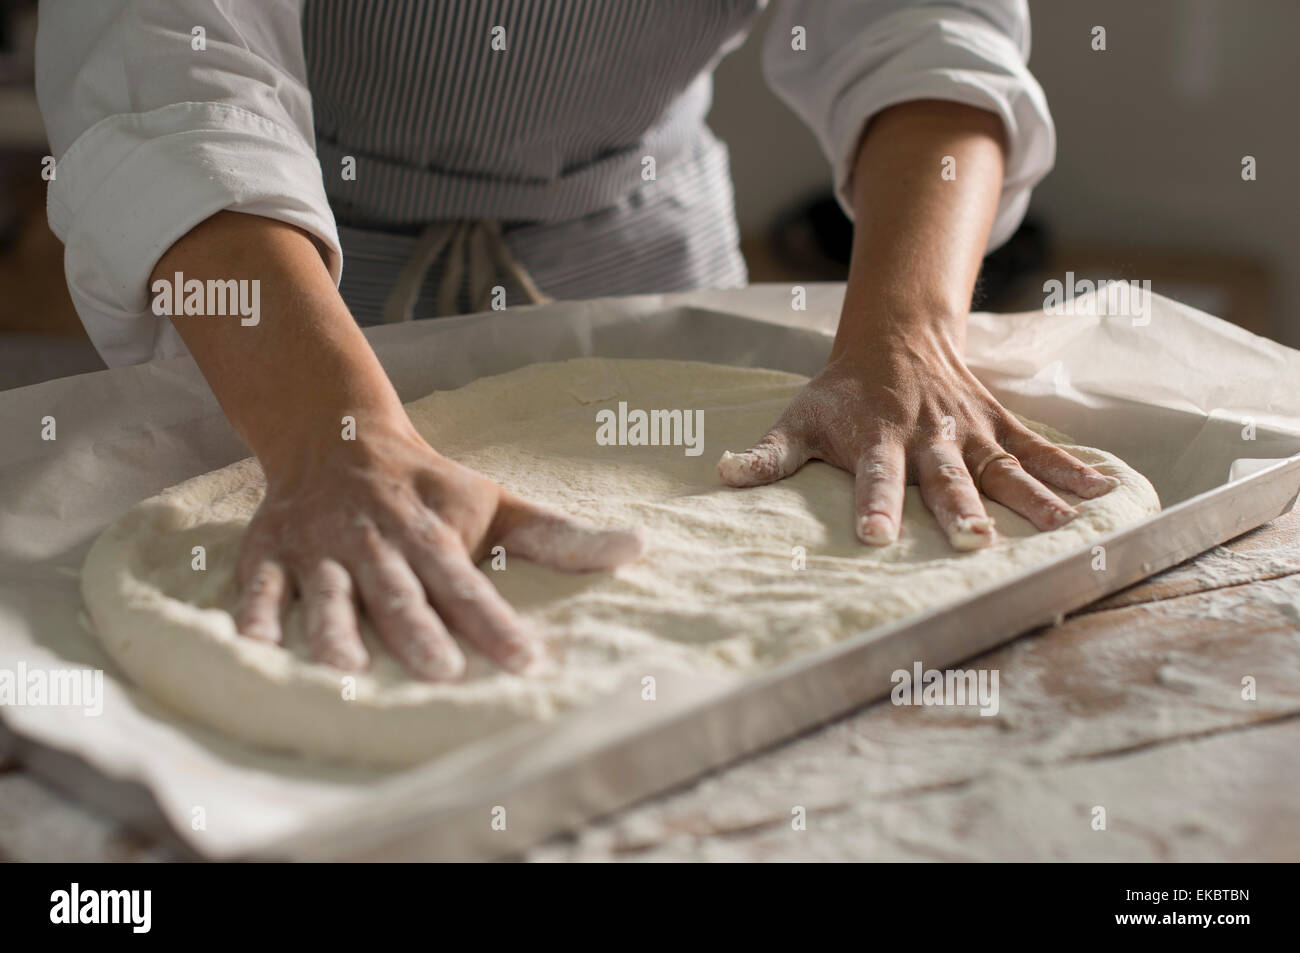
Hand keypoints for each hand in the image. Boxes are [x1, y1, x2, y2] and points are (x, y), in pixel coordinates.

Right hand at [234, 418, 643, 678]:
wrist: (338, 436)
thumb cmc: (428, 489)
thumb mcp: (495, 504)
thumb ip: (558, 536)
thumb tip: (638, 546)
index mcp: (430, 532)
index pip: (468, 582)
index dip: (495, 621)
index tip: (526, 661)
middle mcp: (376, 541)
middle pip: (399, 591)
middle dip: (418, 630)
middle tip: (440, 673)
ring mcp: (320, 549)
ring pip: (327, 594)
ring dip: (335, 631)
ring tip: (346, 675)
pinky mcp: (269, 554)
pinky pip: (258, 588)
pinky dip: (254, 618)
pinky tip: (254, 651)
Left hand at [716, 328, 1117, 549]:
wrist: (894, 336)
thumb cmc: (840, 393)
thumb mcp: (798, 418)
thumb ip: (768, 455)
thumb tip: (722, 477)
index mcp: (876, 438)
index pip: (872, 476)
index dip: (873, 504)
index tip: (873, 537)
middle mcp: (927, 435)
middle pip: (946, 475)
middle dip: (960, 508)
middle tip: (975, 542)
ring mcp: (969, 430)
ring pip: (1002, 465)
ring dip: (1032, 496)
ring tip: (1064, 528)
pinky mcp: (999, 424)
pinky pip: (1038, 447)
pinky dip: (1071, 468)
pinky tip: (1102, 493)